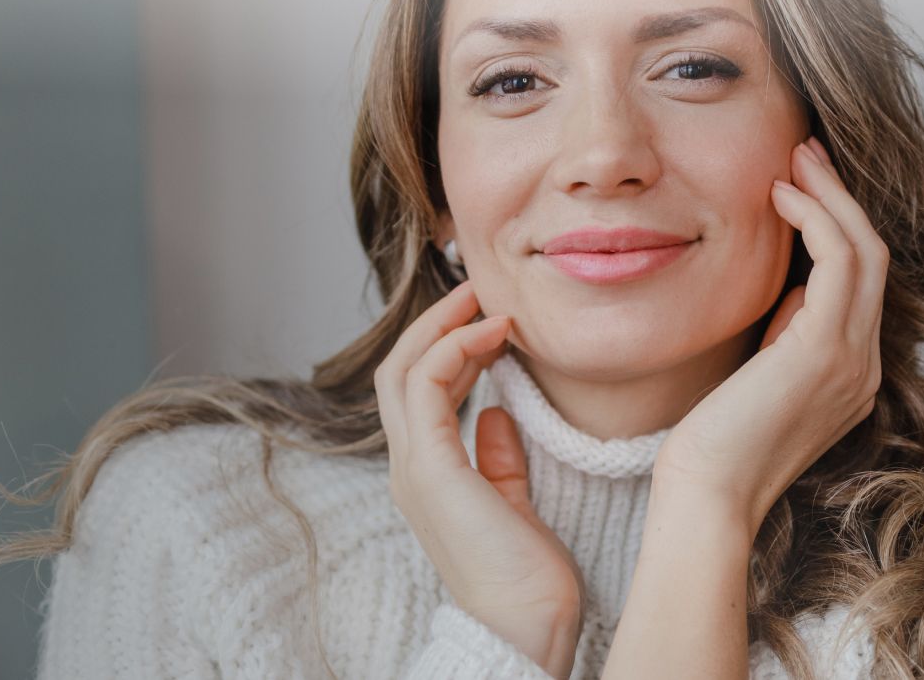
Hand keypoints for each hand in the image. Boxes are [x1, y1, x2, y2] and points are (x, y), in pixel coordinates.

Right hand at [374, 280, 583, 677]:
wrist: (524, 631)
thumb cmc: (525, 579)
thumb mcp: (513, 503)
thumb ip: (498, 460)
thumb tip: (496, 417)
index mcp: (427, 473)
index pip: (417, 389)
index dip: (447, 345)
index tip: (490, 320)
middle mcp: (409, 466)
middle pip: (399, 369)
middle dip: (436, 323)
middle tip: (478, 292)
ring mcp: (414, 469)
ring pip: (404, 371)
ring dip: (444, 327)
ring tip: (485, 302)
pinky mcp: (432, 471)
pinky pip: (427, 390)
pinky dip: (455, 352)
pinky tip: (493, 337)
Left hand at [653, 136, 888, 537]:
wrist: (707, 493)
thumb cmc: (713, 438)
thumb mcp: (760, 373)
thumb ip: (785, 333)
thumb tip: (790, 288)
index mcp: (849, 371)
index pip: (859, 280)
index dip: (836, 223)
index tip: (801, 183)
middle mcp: (863, 364)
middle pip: (873, 257)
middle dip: (840, 197)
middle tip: (805, 152)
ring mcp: (852, 360)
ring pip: (865, 252)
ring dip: (832, 196)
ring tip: (796, 158)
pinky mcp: (825, 352)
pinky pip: (840, 263)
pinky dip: (816, 219)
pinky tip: (780, 197)